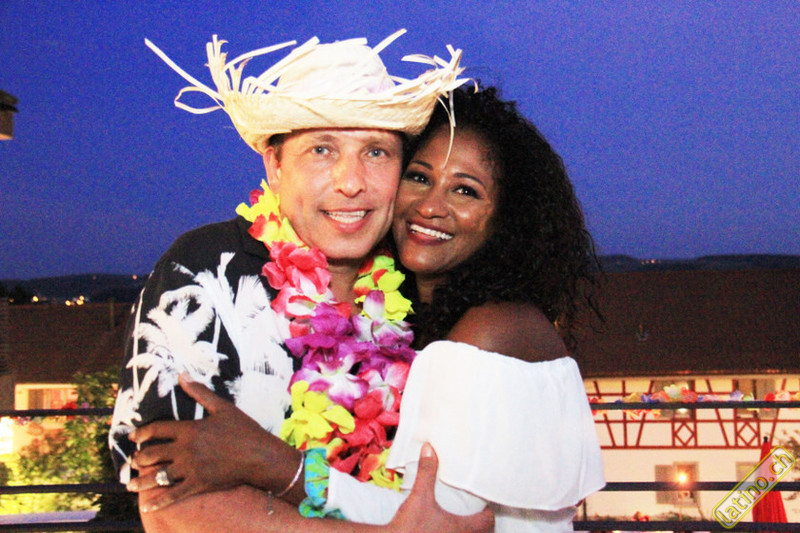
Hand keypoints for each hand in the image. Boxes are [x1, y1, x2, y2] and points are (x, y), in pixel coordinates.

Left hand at [127, 373, 301, 512]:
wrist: (260, 455)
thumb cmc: (243, 429)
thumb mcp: (222, 407)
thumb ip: (200, 392)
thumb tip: (182, 374)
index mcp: (189, 429)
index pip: (157, 430)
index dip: (141, 433)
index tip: (132, 436)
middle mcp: (186, 450)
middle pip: (152, 454)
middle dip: (139, 459)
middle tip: (133, 462)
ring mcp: (191, 469)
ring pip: (158, 476)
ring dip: (141, 482)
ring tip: (131, 484)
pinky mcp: (198, 484)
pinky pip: (174, 495)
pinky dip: (159, 502)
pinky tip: (148, 506)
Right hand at [389, 444, 493, 532]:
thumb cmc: (409, 526)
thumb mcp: (419, 496)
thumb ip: (426, 472)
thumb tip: (429, 449)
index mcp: (463, 529)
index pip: (488, 522)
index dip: (488, 512)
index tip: (483, 504)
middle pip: (481, 532)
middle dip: (478, 522)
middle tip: (473, 509)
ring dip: (465, 530)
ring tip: (459, 518)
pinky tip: (441, 528)